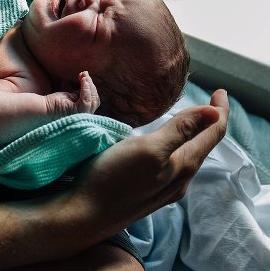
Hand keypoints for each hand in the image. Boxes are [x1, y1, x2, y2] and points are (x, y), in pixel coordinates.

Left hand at [45, 71, 99, 115]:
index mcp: (84, 112)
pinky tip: (83, 80)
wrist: (43, 107)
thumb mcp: (70, 96)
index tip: (86, 76)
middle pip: (95, 99)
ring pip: (92, 99)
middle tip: (85, 74)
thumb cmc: (55, 102)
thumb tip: (86, 79)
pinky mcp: (77, 111)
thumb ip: (80, 92)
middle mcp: (85, 116)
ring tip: (84, 76)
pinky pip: (86, 100)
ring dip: (89, 85)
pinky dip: (86, 89)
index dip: (92, 88)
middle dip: (91, 85)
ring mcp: (82, 115)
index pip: (94, 100)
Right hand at [63, 89, 228, 235]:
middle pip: (204, 145)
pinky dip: (178, 147)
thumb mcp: (149, 149)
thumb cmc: (113, 178)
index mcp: (184, 164)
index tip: (220, 91)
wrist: (85, 214)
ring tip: (191, 119)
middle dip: (210, 122)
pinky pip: (174, 165)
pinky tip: (166, 146)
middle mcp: (180, 179)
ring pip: (189, 156)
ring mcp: (165, 188)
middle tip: (210, 101)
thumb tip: (213, 112)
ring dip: (194, 135)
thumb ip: (180, 131)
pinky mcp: (148, 192)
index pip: (213, 133)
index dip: (220, 111)